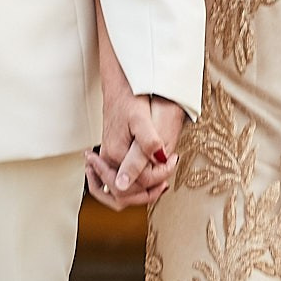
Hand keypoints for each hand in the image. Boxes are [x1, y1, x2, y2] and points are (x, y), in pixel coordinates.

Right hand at [88, 93, 184, 209]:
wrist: (118, 87)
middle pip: (125, 194)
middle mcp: (108, 159)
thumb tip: (156, 163)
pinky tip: (146, 176)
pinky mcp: (110, 154)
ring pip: (119, 190)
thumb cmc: (129, 99)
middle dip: (148, 192)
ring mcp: (107, 158)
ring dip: (138, 192)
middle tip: (166, 180)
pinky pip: (117, 178)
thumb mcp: (141, 118)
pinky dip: (131, 184)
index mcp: (116, 153)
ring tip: (158, 183)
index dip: (161, 175)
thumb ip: (147, 143)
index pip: (140, 182)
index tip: (173, 159)